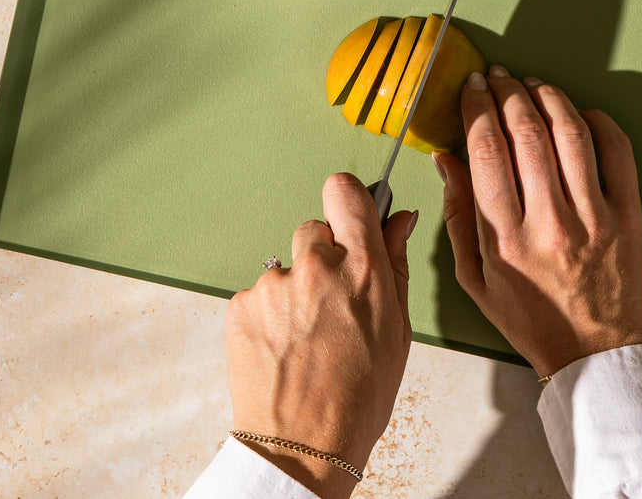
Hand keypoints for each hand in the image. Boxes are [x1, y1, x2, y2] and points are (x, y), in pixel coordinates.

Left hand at [226, 173, 414, 498]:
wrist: (303, 448)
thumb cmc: (358, 398)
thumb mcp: (397, 330)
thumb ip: (396, 264)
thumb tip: (399, 221)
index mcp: (363, 269)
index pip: (346, 192)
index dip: (348, 200)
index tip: (350, 214)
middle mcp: (318, 267)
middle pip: (315, 229)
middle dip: (323, 256)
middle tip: (330, 302)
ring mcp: (275, 285)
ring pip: (287, 266)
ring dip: (294, 290)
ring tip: (306, 338)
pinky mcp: (242, 305)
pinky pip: (259, 293)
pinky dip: (268, 314)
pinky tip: (282, 348)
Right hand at [437, 66, 641, 377]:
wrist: (594, 355)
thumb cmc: (531, 318)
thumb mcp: (475, 277)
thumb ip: (457, 213)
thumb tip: (447, 156)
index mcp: (505, 238)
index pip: (486, 150)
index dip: (477, 108)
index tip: (473, 88)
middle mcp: (549, 224)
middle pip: (526, 133)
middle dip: (508, 92)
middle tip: (500, 77)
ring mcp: (593, 219)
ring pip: (570, 134)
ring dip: (549, 97)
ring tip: (534, 84)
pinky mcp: (628, 218)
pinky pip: (618, 154)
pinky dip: (600, 122)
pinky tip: (581, 111)